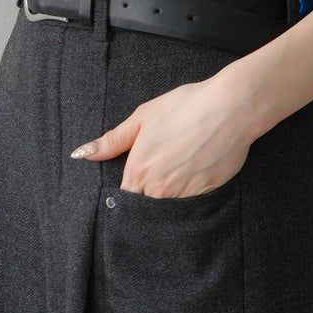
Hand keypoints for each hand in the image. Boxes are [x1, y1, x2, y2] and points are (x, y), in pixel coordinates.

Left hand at [67, 75, 256, 198]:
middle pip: (145, 204)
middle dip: (148, 191)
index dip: (127, 190)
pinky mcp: (207, 193)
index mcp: (138, 171)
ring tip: (181, 162)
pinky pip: (192, 201)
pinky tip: (197, 166)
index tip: (135, 178)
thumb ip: (112, 140)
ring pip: (169, 205)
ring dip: (170, 192)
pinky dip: (191, 189)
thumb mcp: (143, 117)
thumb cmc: (185, 107)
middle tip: (163, 164)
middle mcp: (159, 189)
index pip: (123, 198)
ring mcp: (184, 194)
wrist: (230, 108)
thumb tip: (82, 153)